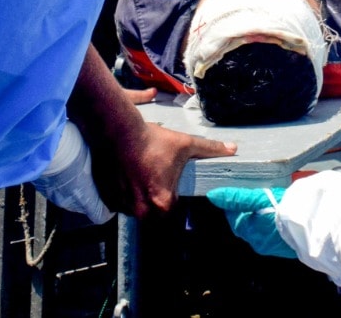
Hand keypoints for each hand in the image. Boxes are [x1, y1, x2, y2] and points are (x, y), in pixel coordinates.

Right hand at [70, 47, 235, 217]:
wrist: (117, 130)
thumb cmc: (152, 140)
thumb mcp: (185, 144)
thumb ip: (210, 149)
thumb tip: (233, 149)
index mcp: (163, 202)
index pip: (170, 206)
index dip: (169, 192)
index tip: (165, 178)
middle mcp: (141, 209)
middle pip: (152, 211)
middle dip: (152, 196)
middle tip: (151, 174)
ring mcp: (122, 204)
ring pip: (133, 207)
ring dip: (136, 195)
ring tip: (137, 172)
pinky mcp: (107, 197)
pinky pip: (117, 201)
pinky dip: (121, 191)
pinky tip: (124, 174)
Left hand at [206, 186, 295, 258]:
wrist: (315, 226)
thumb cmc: (287, 210)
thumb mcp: (259, 198)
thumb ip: (236, 198)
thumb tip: (213, 196)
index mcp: (249, 231)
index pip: (234, 217)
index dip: (236, 204)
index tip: (243, 193)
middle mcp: (258, 242)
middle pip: (246, 224)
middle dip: (249, 210)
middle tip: (258, 196)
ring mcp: (272, 246)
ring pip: (260, 228)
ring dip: (262, 216)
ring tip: (271, 203)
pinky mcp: (285, 246)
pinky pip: (273, 233)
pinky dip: (272, 223)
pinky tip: (281, 214)